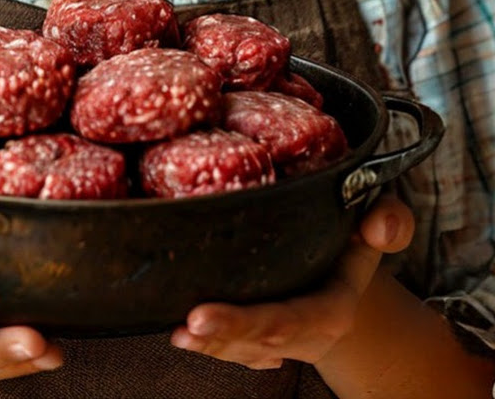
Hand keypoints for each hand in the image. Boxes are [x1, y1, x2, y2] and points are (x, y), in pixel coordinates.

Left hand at [169, 193, 414, 369]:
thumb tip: (376, 226)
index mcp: (332, 307)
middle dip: (225, 333)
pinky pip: (236, 349)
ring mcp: (282, 341)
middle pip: (262, 338)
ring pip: (244, 349)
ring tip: (178, 334)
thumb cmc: (355, 242)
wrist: (347, 276)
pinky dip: (211, 346)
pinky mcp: (262, 340)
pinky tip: (184, 337)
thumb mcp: (381, 222)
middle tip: (188, 324)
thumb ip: (390, 220)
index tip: (202, 315)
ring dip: (210, 345)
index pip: (290, 319)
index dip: (247, 321)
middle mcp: (306, 331)